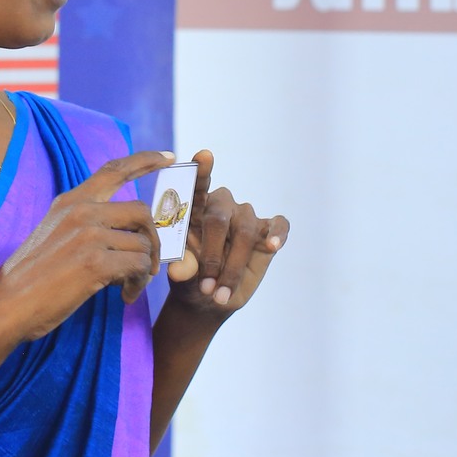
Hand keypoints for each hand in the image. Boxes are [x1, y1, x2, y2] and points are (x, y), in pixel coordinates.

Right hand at [0, 151, 169, 341]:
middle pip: (141, 212)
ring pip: (142, 244)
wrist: (5, 306)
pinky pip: (138, 267)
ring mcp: (88, 235)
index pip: (113, 170)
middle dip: (154, 240)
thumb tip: (123, 235)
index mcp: (70, 202)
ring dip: (143, 270)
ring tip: (127, 288)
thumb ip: (85, 225)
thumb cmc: (31, 279)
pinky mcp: (95, 262)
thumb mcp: (54, 235)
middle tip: (149, 265)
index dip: (145, 161)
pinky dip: (137, 284)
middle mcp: (81, 211)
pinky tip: (124, 296)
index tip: (169, 157)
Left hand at [164, 149, 287, 320]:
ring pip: (244, 231)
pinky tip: (272, 245)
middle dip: (211, 254)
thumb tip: (179, 269)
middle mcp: (220, 206)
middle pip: (219, 217)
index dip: (201, 170)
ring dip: (232, 267)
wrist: (209, 300)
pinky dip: (277, 234)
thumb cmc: (190, 279)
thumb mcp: (182, 276)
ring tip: (220, 295)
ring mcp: (245, 217)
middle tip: (204, 286)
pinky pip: (278, 224)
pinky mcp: (267, 231)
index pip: (195, 185)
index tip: (204, 155)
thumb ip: (182, 267)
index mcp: (193, 208)